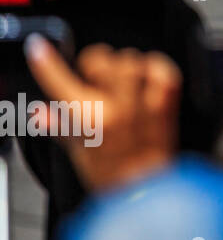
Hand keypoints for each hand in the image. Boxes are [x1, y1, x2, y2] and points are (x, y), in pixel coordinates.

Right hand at [25, 35, 180, 191]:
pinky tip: (146, 79)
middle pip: (101, 58)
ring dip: (124, 66)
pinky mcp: (167, 103)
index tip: (39, 48)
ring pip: (131, 59)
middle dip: (94, 64)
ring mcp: (144, 103)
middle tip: (94, 79)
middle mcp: (116, 106)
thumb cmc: (112, 176)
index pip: (60, 80)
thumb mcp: (76, 150)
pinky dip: (154, 68)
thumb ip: (57, 125)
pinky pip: (162, 68)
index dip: (45, 61)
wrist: (148, 191)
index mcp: (88, 119)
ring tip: (121, 83)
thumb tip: (40, 112)